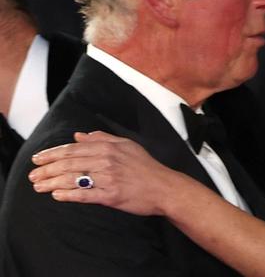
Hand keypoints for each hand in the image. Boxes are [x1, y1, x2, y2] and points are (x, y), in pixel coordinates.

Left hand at [29, 131, 182, 215]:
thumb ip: (102, 139)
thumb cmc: (146, 167)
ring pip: (74, 178)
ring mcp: (109, 178)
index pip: (74, 148)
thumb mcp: (127, 145)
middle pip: (70, 163)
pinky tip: (57, 196)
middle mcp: (107, 160)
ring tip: (38, 186)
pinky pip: (85, 195)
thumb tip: (79, 135)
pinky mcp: (111, 196)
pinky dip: (68, 195)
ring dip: (52, 183)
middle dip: (47, 169)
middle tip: (33, 174)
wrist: (164, 187)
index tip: (38, 158)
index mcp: (109, 147)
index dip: (53, 153)